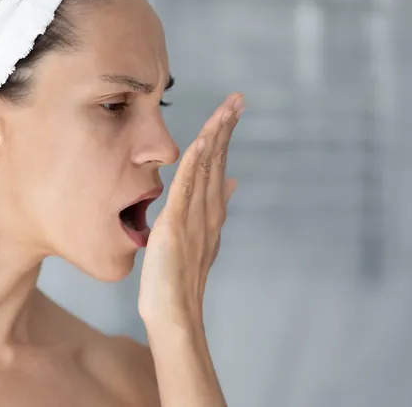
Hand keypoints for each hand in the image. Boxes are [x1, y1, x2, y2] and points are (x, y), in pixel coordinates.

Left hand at [138, 93, 243, 329]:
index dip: (224, 136)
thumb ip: (213, 207)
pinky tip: (201, 142)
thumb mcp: (200, 236)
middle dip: (226, 127)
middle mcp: (207, 211)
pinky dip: (195, 164)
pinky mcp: (176, 226)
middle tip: (238, 98)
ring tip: (227, 108)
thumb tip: (232, 181)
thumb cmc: (179, 278)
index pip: (218, 165)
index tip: (231, 110)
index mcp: (210, 211)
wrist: (173, 311)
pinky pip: (187, 189)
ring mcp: (194, 218)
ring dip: (216, 136)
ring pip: (207, 168)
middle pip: (218, 160)